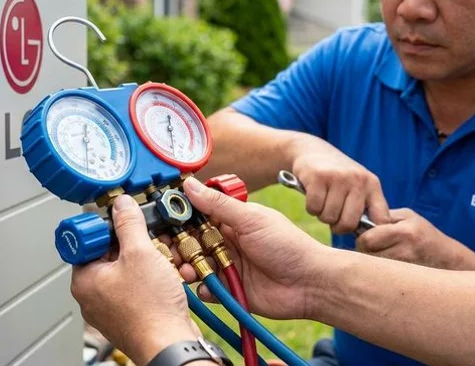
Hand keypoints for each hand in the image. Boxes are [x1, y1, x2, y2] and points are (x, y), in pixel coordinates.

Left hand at [70, 195, 199, 363]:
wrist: (171, 343)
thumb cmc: (150, 309)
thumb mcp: (140, 253)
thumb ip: (129, 223)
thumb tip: (122, 205)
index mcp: (84, 279)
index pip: (86, 240)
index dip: (106, 227)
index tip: (121, 221)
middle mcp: (92, 295)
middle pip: (108, 253)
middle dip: (132, 244)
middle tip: (147, 241)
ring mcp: (110, 307)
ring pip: (125, 270)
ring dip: (145, 260)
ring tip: (158, 261)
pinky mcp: (128, 314)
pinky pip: (136, 286)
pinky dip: (150, 277)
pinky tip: (164, 277)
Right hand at [180, 177, 327, 319]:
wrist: (310, 283)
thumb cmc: (288, 245)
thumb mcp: (251, 219)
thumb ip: (218, 205)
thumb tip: (190, 185)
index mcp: (231, 221)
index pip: (198, 216)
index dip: (180, 219)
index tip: (164, 221)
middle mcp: (227, 242)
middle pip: (192, 242)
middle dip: (177, 246)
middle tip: (168, 250)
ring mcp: (228, 266)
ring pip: (196, 265)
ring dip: (186, 267)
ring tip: (186, 270)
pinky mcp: (230, 289)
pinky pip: (207, 288)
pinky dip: (203, 288)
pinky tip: (205, 286)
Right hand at [289, 135, 390, 233]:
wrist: (312, 149)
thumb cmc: (337, 176)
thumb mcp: (357, 185)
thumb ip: (364, 206)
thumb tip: (370, 239)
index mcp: (372, 184)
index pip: (381, 219)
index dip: (370, 234)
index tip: (358, 235)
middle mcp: (357, 180)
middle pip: (349, 223)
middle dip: (337, 226)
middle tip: (333, 217)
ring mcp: (338, 177)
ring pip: (329, 217)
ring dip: (322, 215)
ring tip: (323, 203)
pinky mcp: (318, 177)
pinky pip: (314, 208)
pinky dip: (311, 208)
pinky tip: (312, 197)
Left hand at [356, 208, 474, 269]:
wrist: (449, 259)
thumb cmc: (425, 234)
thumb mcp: (408, 217)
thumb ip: (384, 217)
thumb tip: (360, 222)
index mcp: (404, 232)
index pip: (366, 240)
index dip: (361, 239)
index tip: (364, 238)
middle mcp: (405, 251)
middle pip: (366, 257)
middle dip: (363, 253)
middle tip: (370, 251)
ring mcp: (407, 269)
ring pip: (373, 270)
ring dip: (371, 265)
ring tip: (380, 259)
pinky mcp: (407, 281)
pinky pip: (383, 278)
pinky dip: (379, 274)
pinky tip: (387, 269)